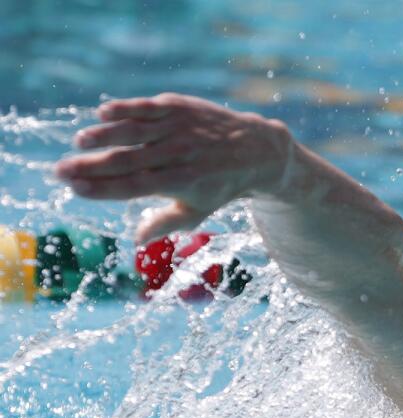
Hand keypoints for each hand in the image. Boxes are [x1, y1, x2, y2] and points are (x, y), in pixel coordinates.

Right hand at [54, 93, 293, 242]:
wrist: (258, 150)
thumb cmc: (221, 185)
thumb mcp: (199, 210)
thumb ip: (167, 223)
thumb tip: (137, 240)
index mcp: (181, 183)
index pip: (134, 187)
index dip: (103, 189)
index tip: (75, 189)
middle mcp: (180, 154)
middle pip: (128, 161)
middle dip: (91, 166)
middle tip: (59, 171)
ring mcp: (180, 128)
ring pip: (136, 131)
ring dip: (104, 135)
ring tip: (79, 143)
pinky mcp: (180, 107)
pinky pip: (149, 107)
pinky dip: (126, 108)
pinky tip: (102, 113)